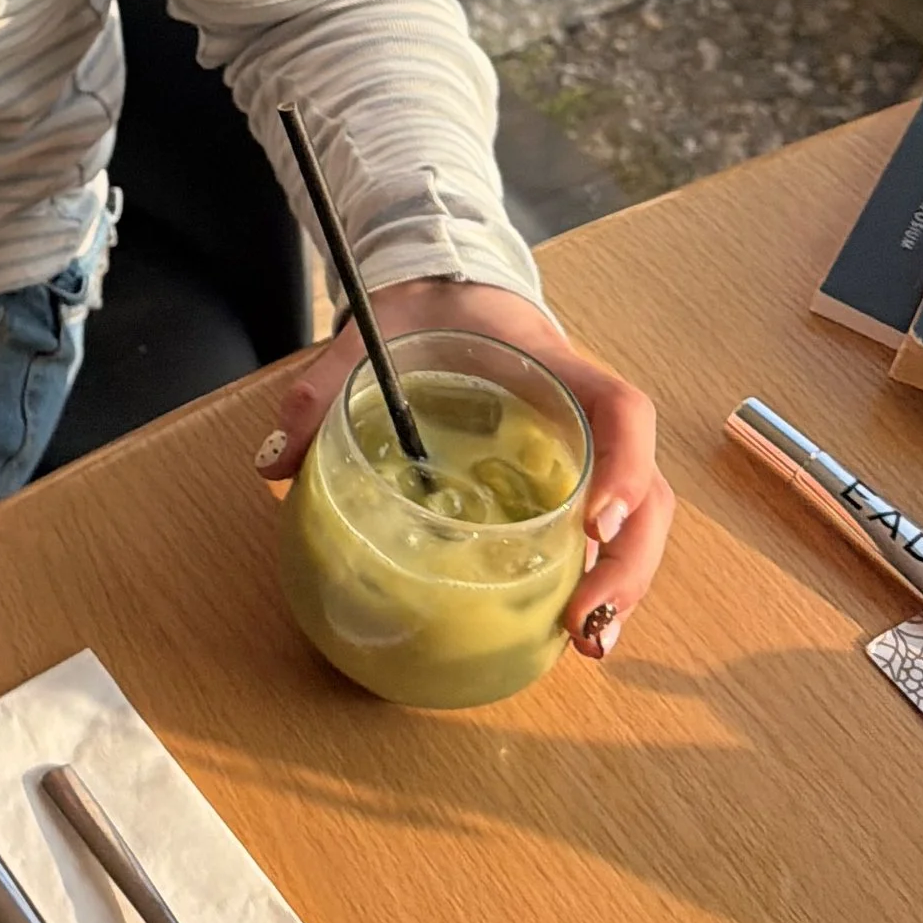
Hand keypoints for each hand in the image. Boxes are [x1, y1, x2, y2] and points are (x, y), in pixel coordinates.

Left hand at [250, 279, 674, 659]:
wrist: (450, 281)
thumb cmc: (428, 309)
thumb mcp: (377, 332)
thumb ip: (325, 386)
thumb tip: (275, 462)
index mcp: (550, 366)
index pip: (620, 408)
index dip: (623, 466)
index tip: (594, 523)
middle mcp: (581, 412)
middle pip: (648, 489)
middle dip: (630, 561)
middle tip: (587, 619)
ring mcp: (581, 448)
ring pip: (638, 519)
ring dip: (624, 583)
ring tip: (589, 641)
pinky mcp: (565, 475)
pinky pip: (603, 529)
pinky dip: (598, 577)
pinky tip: (570, 623)